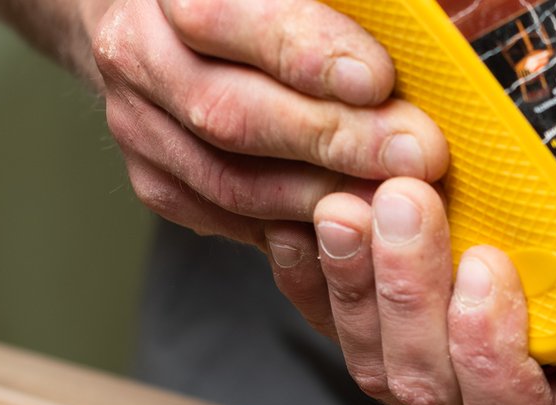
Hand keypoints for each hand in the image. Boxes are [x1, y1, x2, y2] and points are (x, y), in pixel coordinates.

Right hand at [89, 0, 446, 274]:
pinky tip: (354, 229)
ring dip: (322, 198)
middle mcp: (137, 53)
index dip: (307, 53)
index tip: (377, 79)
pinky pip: (229, 220)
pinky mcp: (156, 181)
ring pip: (229, 181)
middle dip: (333, 140)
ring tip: (396, 199)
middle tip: (414, 154)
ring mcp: (136, 124)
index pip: (226, 16)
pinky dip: (297, 230)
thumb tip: (419, 20)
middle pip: (231, 112)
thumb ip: (334, 3)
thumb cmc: (250, 2)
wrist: (163, 28)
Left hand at [259, 20, 555, 404]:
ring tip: (346, 202)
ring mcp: (420, 382)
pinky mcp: (369, 346)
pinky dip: (309, 278)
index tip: (490, 267)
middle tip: (406, 199)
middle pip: (426, 377)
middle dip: (410, 286)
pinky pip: (325, 326)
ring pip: (370, 358)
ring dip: (355, 278)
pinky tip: (302, 223)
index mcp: (552, 402)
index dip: (490, 349)